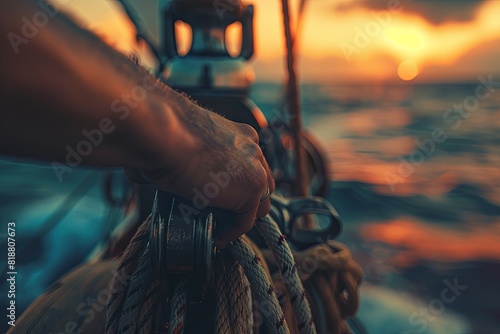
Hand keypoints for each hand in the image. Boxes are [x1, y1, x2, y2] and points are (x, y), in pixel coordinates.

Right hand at [126, 97, 273, 246]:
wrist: (162, 133)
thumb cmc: (159, 133)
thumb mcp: (180, 143)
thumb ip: (184, 157)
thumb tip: (157, 175)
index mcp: (238, 134)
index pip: (249, 165)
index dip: (237, 185)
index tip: (219, 199)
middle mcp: (252, 148)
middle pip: (262, 184)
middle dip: (244, 201)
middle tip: (222, 216)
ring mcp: (256, 168)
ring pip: (259, 204)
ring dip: (239, 218)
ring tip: (218, 229)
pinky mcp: (252, 189)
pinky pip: (245, 221)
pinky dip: (230, 233)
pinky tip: (215, 237)